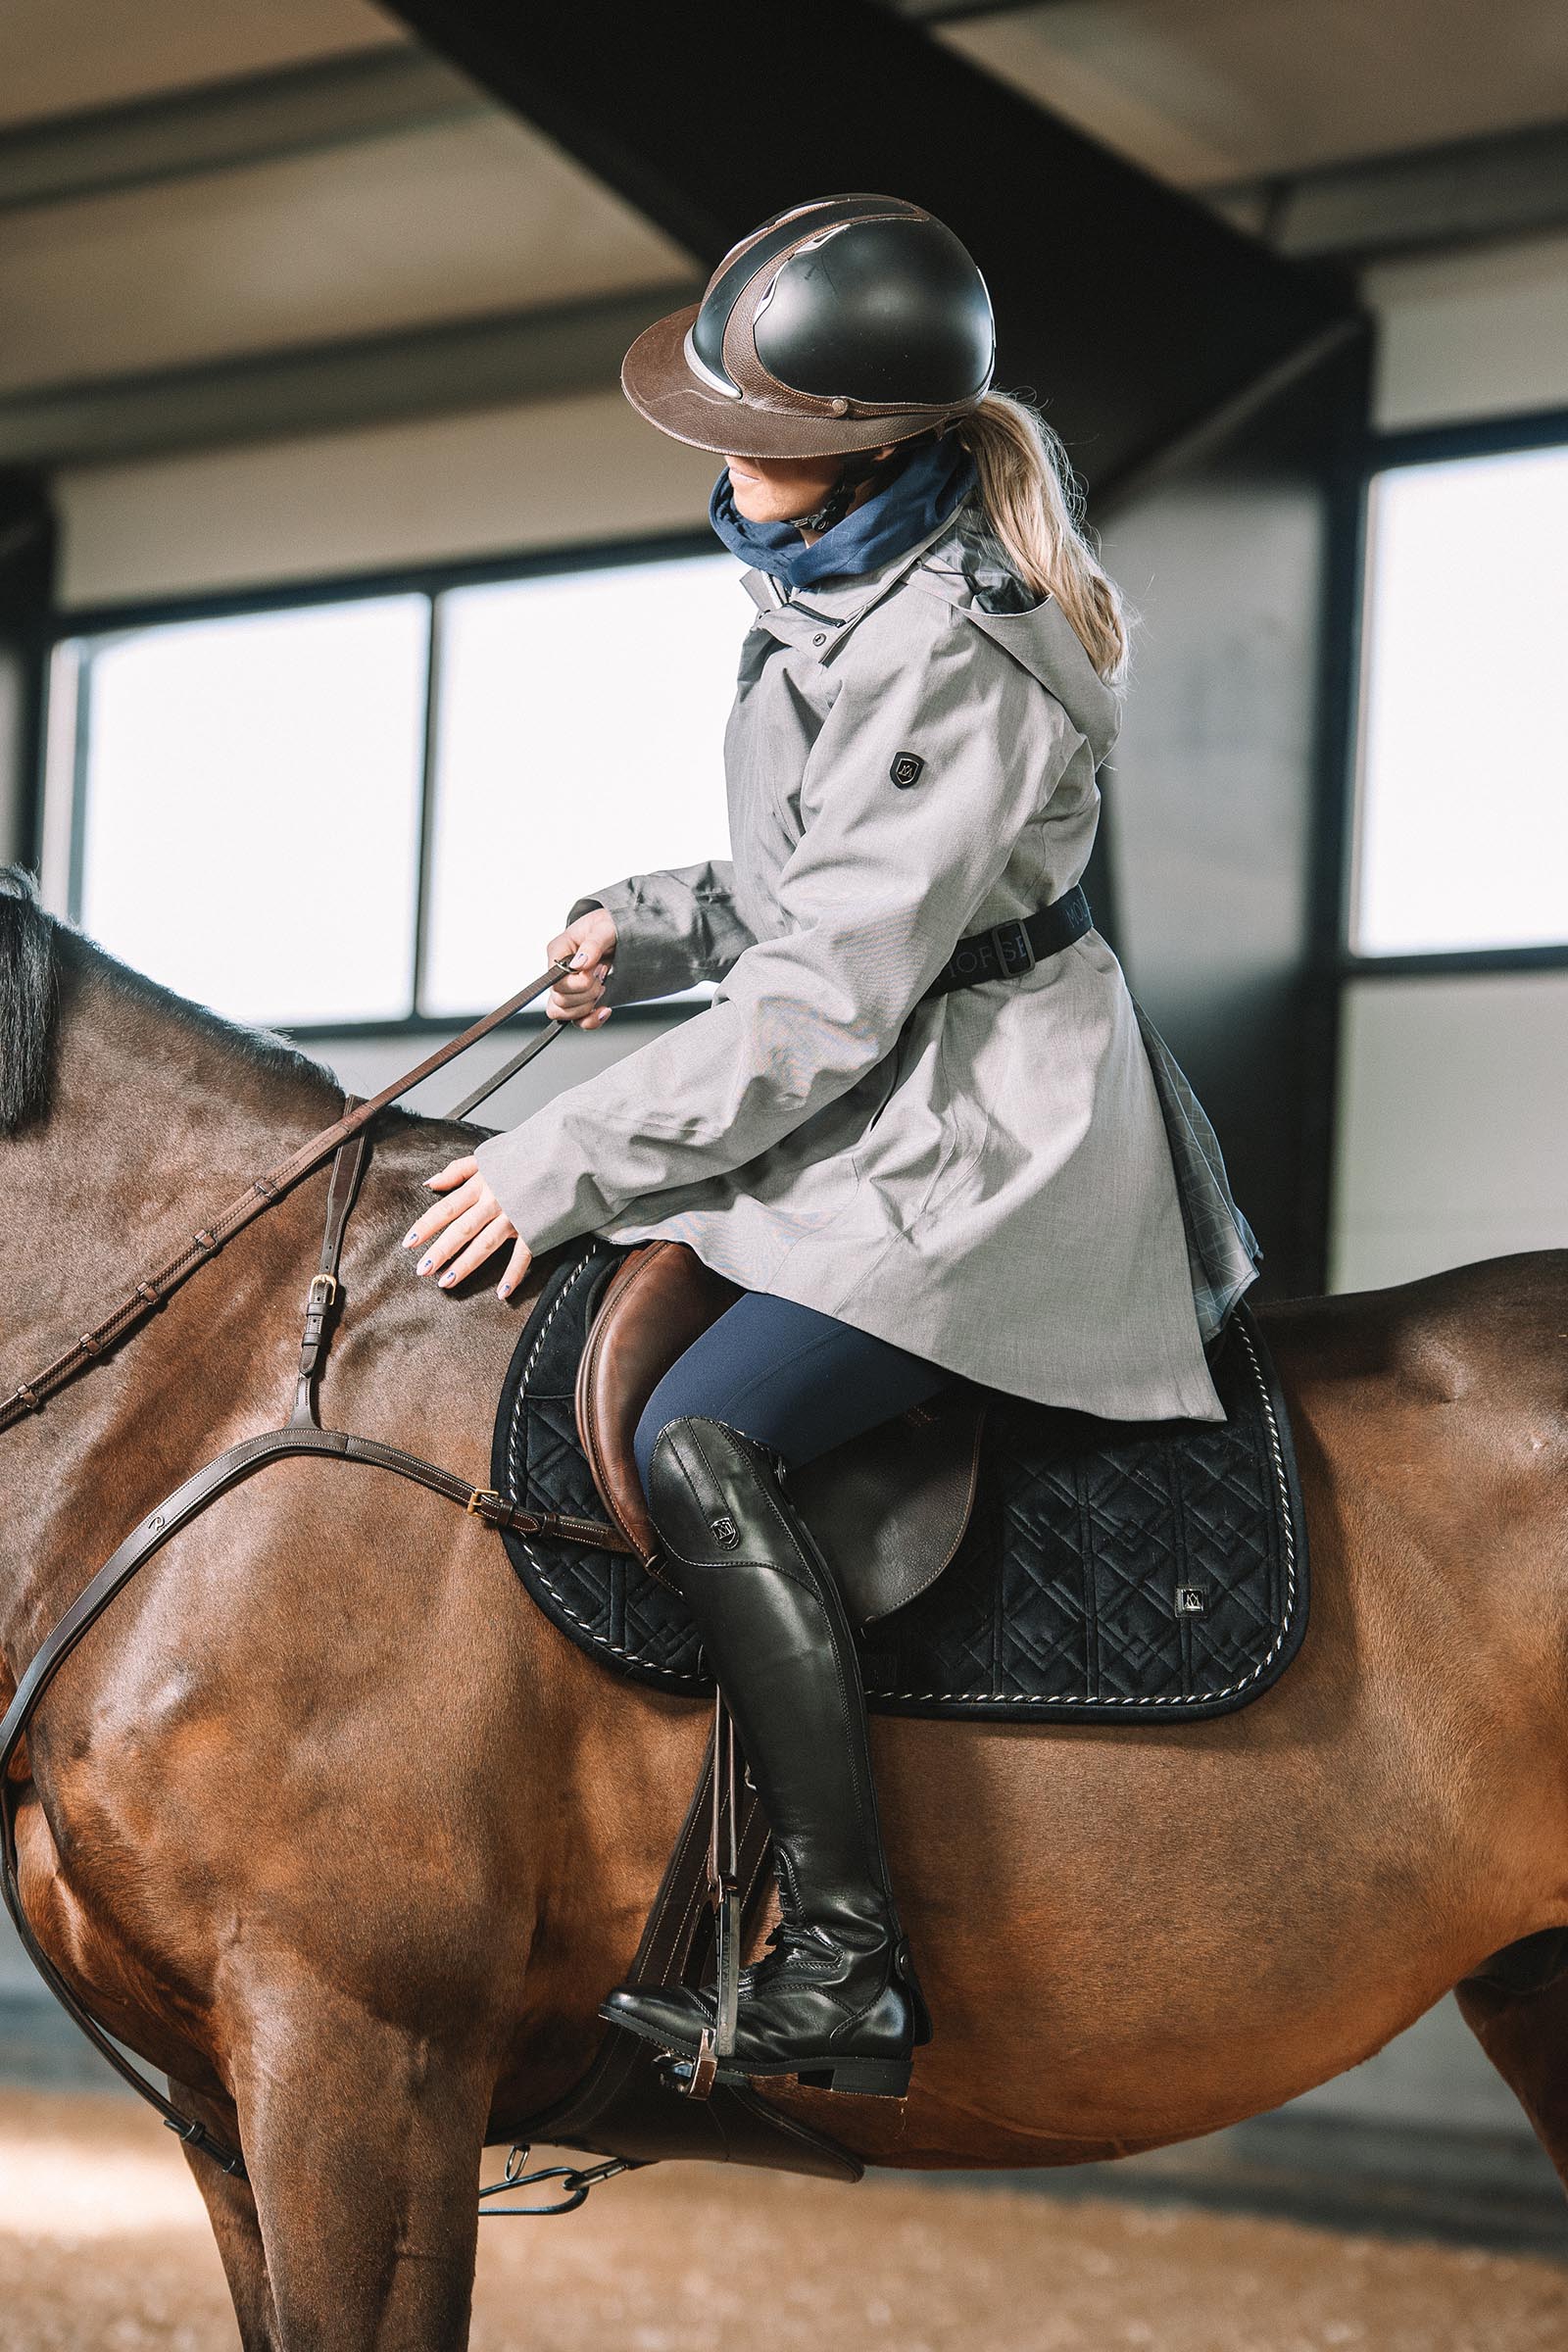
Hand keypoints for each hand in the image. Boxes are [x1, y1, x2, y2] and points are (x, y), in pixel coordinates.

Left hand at [403, 1156, 531, 1298]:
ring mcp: (515, 1217)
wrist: (563, 1156)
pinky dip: (514, 1274)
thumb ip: (457, 1170)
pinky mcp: (535, 1228)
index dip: (426, 1225)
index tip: (409, 1242)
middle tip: (422, 1269)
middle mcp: (495, 1201)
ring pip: (485, 1244)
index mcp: (481, 1184)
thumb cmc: (524, 1156)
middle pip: (461, 1229)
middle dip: (440, 1250)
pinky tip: (502, 1293)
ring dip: (465, 1264)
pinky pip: (523, 1255)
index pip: (447, 1208)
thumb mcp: (487, 1157)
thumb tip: (430, 1183)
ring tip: (446, 1282)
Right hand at [545, 908, 617, 1026]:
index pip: (554, 979)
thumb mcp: (604, 927)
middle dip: (586, 993)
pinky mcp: (580, 1001)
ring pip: (563, 1012)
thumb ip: (593, 944)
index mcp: (558, 951)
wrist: (622, 933)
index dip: (576, 982)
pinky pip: (577, 1021)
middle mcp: (558, 972)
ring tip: (602, 986)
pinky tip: (604, 1010)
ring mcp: (568, 988)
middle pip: (558, 999)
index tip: (595, 971)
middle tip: (602, 975)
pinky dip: (591, 1021)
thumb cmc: (609, 925)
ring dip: (587, 1006)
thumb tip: (580, 963)